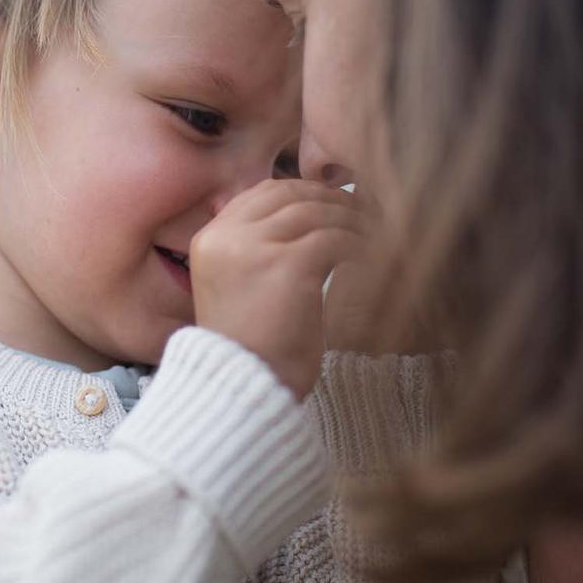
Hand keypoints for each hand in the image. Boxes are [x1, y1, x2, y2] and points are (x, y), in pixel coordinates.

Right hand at [190, 179, 367, 398]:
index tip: (333, 204)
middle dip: (329, 198)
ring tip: (373, 232)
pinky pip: (333, 239)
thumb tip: (308, 217)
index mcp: (209, 240)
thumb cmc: (251, 349)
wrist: (245, 391)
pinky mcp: (287, 265)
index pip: (262, 194)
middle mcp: (225, 237)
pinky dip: (358, 244)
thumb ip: (258, 251)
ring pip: (314, 212)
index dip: (303, 192)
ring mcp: (253, 248)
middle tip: (362, 210)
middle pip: (288, 194)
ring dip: (350, 220)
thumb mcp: (240, 289)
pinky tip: (371, 256)